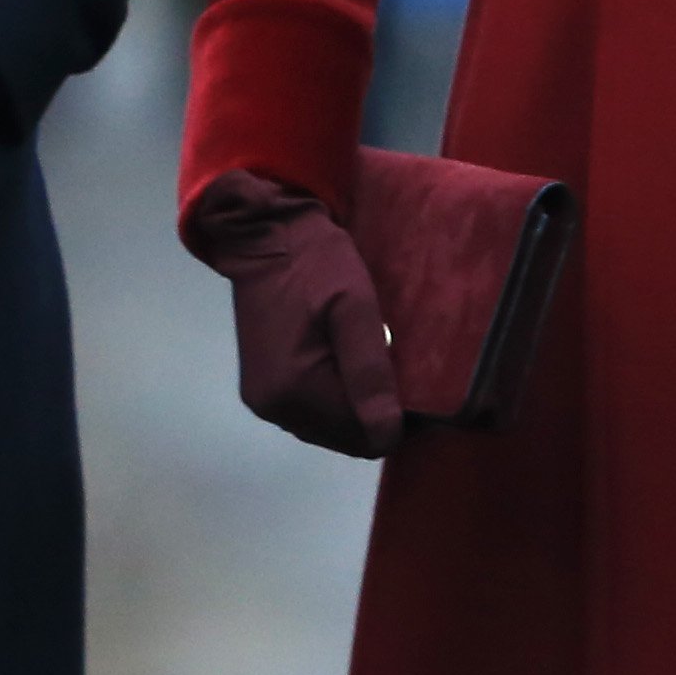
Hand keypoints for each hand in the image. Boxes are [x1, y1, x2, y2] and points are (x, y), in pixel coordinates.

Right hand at [180, 172, 401, 458]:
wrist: (266, 237)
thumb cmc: (318, 265)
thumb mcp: (355, 309)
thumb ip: (370, 372)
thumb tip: (388, 436)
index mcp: (295, 392)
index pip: (363, 437)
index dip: (395, 417)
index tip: (414, 382)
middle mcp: (274, 408)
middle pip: (344, 437)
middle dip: (373, 411)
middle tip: (394, 365)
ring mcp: (263, 401)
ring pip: (328, 427)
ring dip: (353, 404)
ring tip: (371, 361)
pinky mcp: (261, 389)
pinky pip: (309, 412)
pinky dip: (332, 396)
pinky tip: (345, 363)